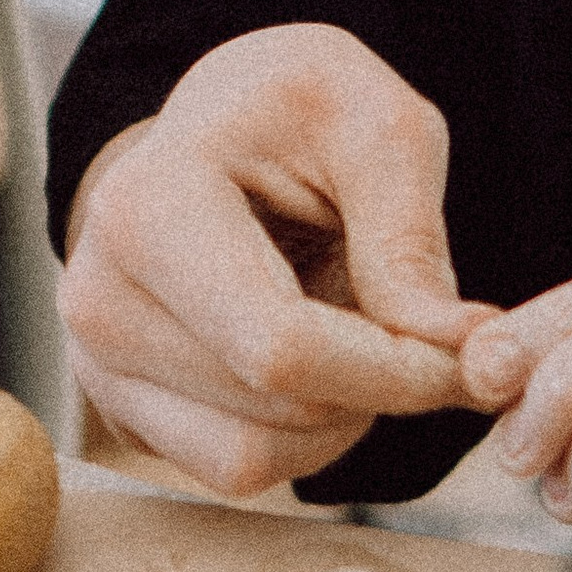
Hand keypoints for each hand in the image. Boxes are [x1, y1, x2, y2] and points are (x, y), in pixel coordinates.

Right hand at [61, 24, 487, 496]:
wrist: (221, 121)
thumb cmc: (299, 106)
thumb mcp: (377, 124)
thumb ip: (410, 238)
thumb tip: (460, 351)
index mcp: (148, 208)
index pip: (278, 346)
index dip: (391, 368)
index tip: (472, 352)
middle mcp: (101, 300)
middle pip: (271, 406)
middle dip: (377, 386)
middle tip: (432, 330)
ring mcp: (99, 366)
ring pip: (250, 458)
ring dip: (341, 414)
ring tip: (362, 322)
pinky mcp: (125, 409)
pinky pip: (231, 465)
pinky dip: (303, 431)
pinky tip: (323, 355)